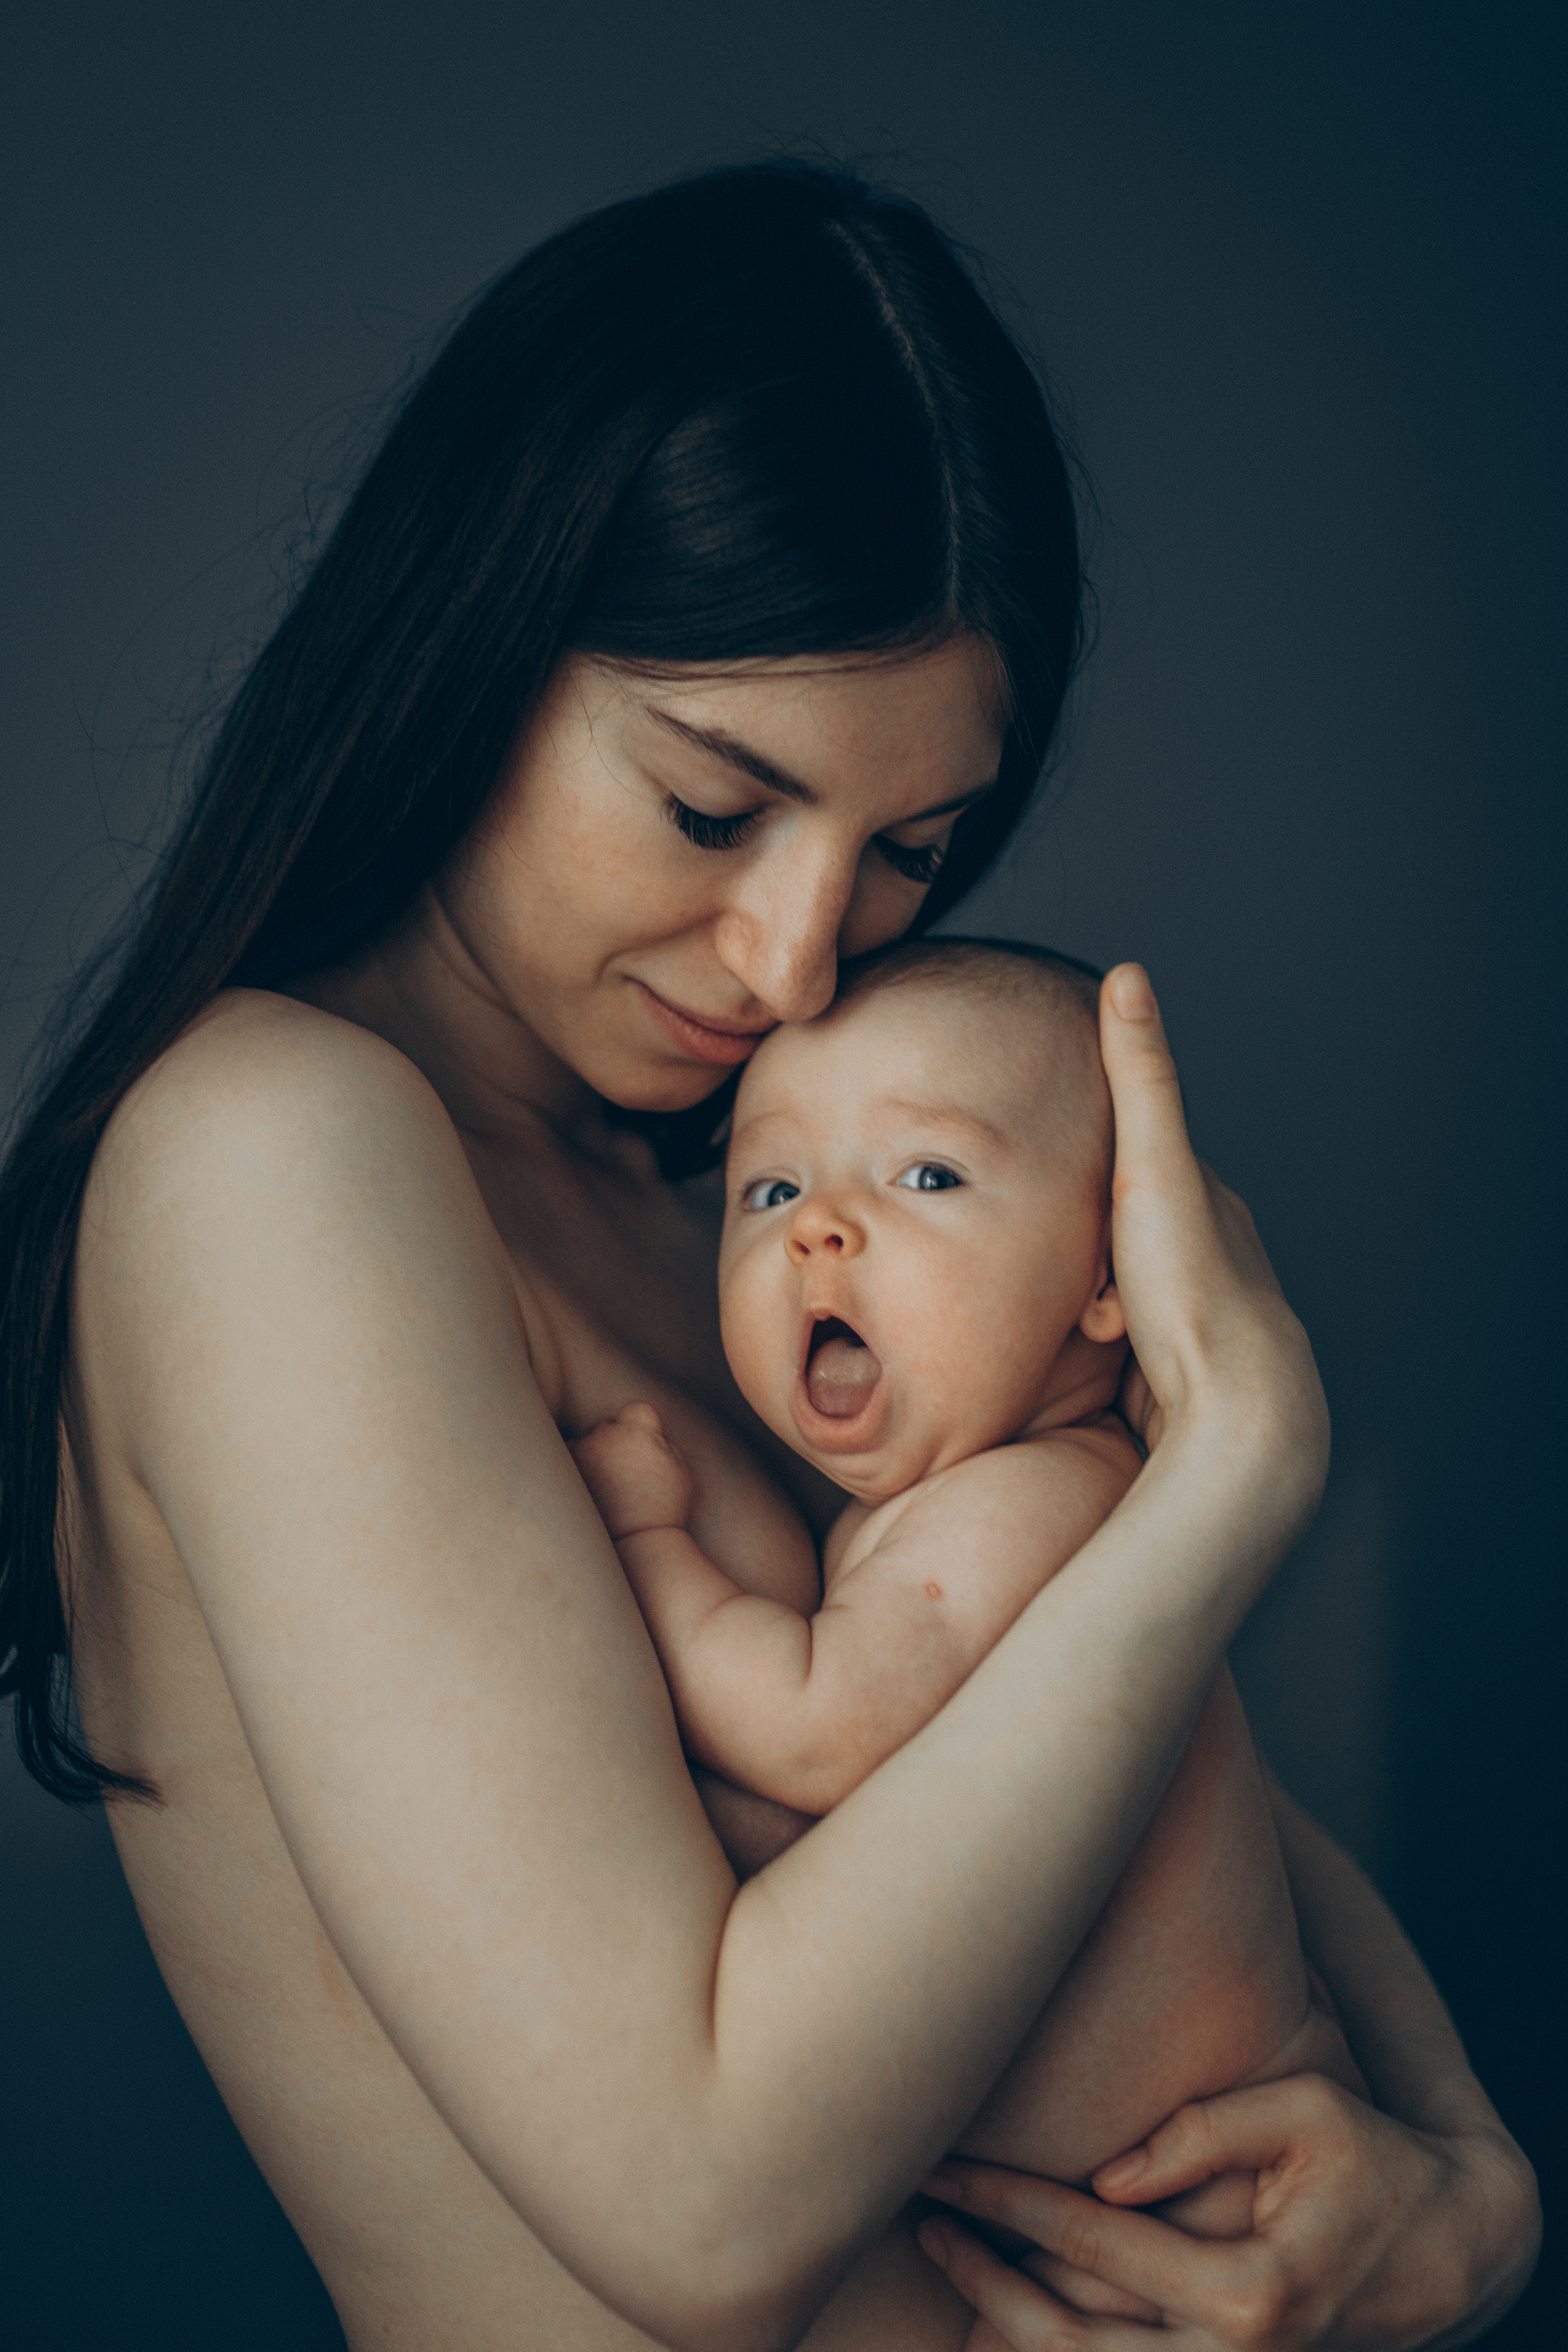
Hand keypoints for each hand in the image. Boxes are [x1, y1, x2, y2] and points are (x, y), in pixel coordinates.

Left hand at [569, 1402, 694, 1539]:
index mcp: (641, 1432)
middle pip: (608, 1426)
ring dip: (592, 1456)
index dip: (640, 1427)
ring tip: (603, 1487)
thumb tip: (655, 1435)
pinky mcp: (567, 1470)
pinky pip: (566, 1460)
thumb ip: (667, 1446)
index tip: (641, 1447)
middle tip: (621, 1473)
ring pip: (584, 1442)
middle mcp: (609, 1435)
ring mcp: (584, 1451)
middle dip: (613, 1443)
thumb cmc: (665, 1512)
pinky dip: (574, 1471)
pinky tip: (586, 1491)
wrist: (637, 1544)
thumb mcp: (682, 1474)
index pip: (638, 1411)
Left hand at [919, 2074, 1539, 2350]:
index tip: (941, 2166)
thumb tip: (1106, 2170)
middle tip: (921, 2212)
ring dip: (1002, 2326)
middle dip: (981, 2273)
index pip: (1090, 2239)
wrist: (1455, 2253)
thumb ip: (1207, 2130)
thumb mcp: (1309, 2112)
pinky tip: (1000, 2323)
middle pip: (1065, 2332)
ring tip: (944, 2258)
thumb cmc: (1379, 2164)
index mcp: (1247, 2289)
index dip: (1005, 2200)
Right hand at [1097, 965, 1327, 1533]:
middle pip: (1125, 1228)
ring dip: (1095, 1299)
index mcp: (1214, 1201)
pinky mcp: (1186, 1373)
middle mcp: (1219, 1255)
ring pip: (1124, 1289)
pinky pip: (1128, 1345)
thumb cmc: (1195, 1291)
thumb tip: (1128, 976)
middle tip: (1082, 1270)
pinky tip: (1102, 1358)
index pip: (1141, 1157)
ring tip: (1096, 1321)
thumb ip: (1139, 1080)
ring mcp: (1204, 1316)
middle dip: (1090, 1245)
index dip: (1094, 1165)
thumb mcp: (1151, 1170)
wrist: (1236, 1417)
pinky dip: (1105, 1345)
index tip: (1061, 1181)